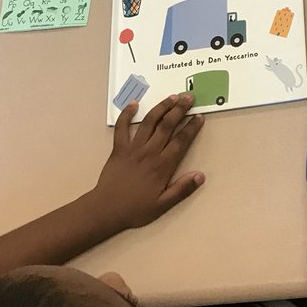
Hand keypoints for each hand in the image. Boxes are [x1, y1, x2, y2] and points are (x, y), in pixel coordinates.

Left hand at [92, 94, 204, 229]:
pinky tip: (134, 104)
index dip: (192, 127)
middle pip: (167, 125)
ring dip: (161, 107)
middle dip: (180, 109)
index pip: (181, 141)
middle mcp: (149, 152)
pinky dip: (127, 114)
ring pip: (149, 122)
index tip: (200, 116)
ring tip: (172, 97)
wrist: (106, 210)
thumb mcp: (162, 205)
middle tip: (189, 97)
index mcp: (162, 166)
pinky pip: (122, 127)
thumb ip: (182, 189)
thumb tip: (201, 175)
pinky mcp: (119, 148)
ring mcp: (133, 148)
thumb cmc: (135, 209)